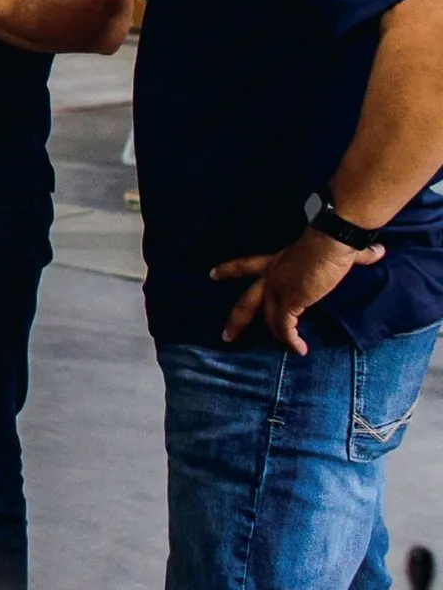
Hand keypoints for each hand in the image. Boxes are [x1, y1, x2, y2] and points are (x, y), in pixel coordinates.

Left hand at [212, 228, 385, 354]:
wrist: (330, 240)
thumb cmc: (332, 239)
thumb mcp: (336, 249)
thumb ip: (356, 254)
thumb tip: (377, 250)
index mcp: (276, 260)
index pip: (246, 264)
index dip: (229, 269)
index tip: (212, 274)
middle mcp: (272, 275)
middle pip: (246, 300)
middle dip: (235, 320)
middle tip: (225, 336)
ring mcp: (278, 288)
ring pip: (268, 319)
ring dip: (276, 335)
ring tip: (287, 347)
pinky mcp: (290, 301)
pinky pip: (285, 328)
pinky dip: (291, 341)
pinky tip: (300, 349)